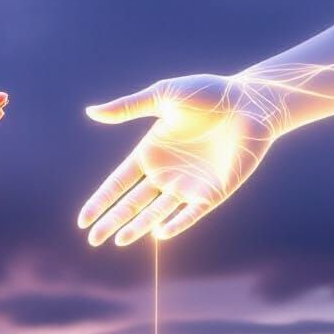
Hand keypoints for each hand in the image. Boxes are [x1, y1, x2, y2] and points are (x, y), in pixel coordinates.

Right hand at [77, 74, 276, 245]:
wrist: (250, 100)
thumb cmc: (209, 93)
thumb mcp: (164, 96)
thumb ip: (128, 107)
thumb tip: (90, 112)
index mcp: (150, 153)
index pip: (118, 184)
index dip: (101, 201)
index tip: (83, 220)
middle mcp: (165, 174)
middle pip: (132, 204)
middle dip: (112, 221)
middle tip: (93, 240)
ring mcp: (188, 185)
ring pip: (156, 212)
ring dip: (138, 227)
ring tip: (119, 240)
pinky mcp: (212, 193)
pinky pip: (190, 214)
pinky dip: (176, 224)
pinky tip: (159, 232)